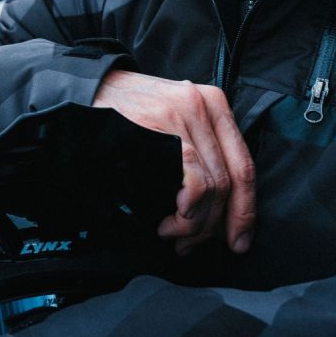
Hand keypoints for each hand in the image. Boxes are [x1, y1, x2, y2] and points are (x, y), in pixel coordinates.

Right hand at [93, 70, 255, 254]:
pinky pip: (196, 182)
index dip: (245, 210)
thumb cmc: (129, 115)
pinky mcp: (167, 126)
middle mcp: (206, 105)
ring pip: (214, 185)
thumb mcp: (174, 124)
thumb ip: (200, 155)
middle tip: (192, 244)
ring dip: (195, 223)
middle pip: (232, 180)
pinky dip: (188, 211)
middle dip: (216, 224)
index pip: (244, 165)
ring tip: (171, 232)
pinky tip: (170, 219)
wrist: (90, 92)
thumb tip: (218, 212)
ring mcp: (187, 113)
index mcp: (215, 105)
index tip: (239, 240)